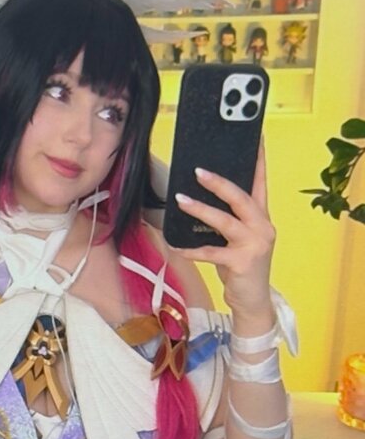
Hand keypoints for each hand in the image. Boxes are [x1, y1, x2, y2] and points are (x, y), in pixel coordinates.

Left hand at [169, 142, 275, 320]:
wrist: (253, 301)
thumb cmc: (242, 267)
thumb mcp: (239, 239)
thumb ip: (228, 220)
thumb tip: (198, 199)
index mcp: (262, 217)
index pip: (261, 183)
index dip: (258, 160)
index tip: (255, 138)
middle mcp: (262, 227)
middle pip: (241, 197)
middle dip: (219, 182)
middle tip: (198, 171)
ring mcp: (254, 245)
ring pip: (225, 221)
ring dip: (200, 209)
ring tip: (180, 200)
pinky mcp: (242, 263)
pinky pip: (212, 253)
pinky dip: (193, 249)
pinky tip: (176, 246)